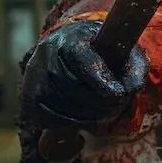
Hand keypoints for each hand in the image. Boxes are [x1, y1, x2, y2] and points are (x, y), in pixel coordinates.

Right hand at [20, 19, 147, 130]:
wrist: (70, 44)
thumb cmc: (103, 50)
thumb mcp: (124, 51)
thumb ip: (133, 68)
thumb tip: (132, 89)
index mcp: (73, 38)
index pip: (84, 61)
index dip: (102, 81)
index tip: (119, 95)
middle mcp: (47, 53)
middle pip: (71, 86)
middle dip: (97, 103)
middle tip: (115, 108)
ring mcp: (34, 73)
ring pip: (57, 103)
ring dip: (83, 116)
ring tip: (103, 116)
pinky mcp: (28, 94)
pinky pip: (43, 117)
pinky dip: (64, 124)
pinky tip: (82, 121)